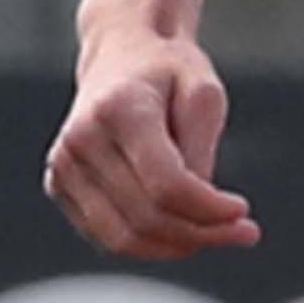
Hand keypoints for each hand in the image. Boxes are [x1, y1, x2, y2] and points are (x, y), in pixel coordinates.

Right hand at [44, 22, 257, 260]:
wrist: (119, 55)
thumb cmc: (168, 73)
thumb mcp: (204, 94)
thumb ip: (202, 152)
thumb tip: (199, 213)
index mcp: (118, 108)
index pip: (166, 184)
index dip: (209, 210)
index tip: (244, 214)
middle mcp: (80, 139)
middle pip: (146, 216)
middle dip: (201, 234)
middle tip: (241, 232)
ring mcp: (63, 165)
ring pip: (123, 238)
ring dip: (176, 247)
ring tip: (214, 236)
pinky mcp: (58, 184)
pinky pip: (106, 237)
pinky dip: (148, 245)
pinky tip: (182, 232)